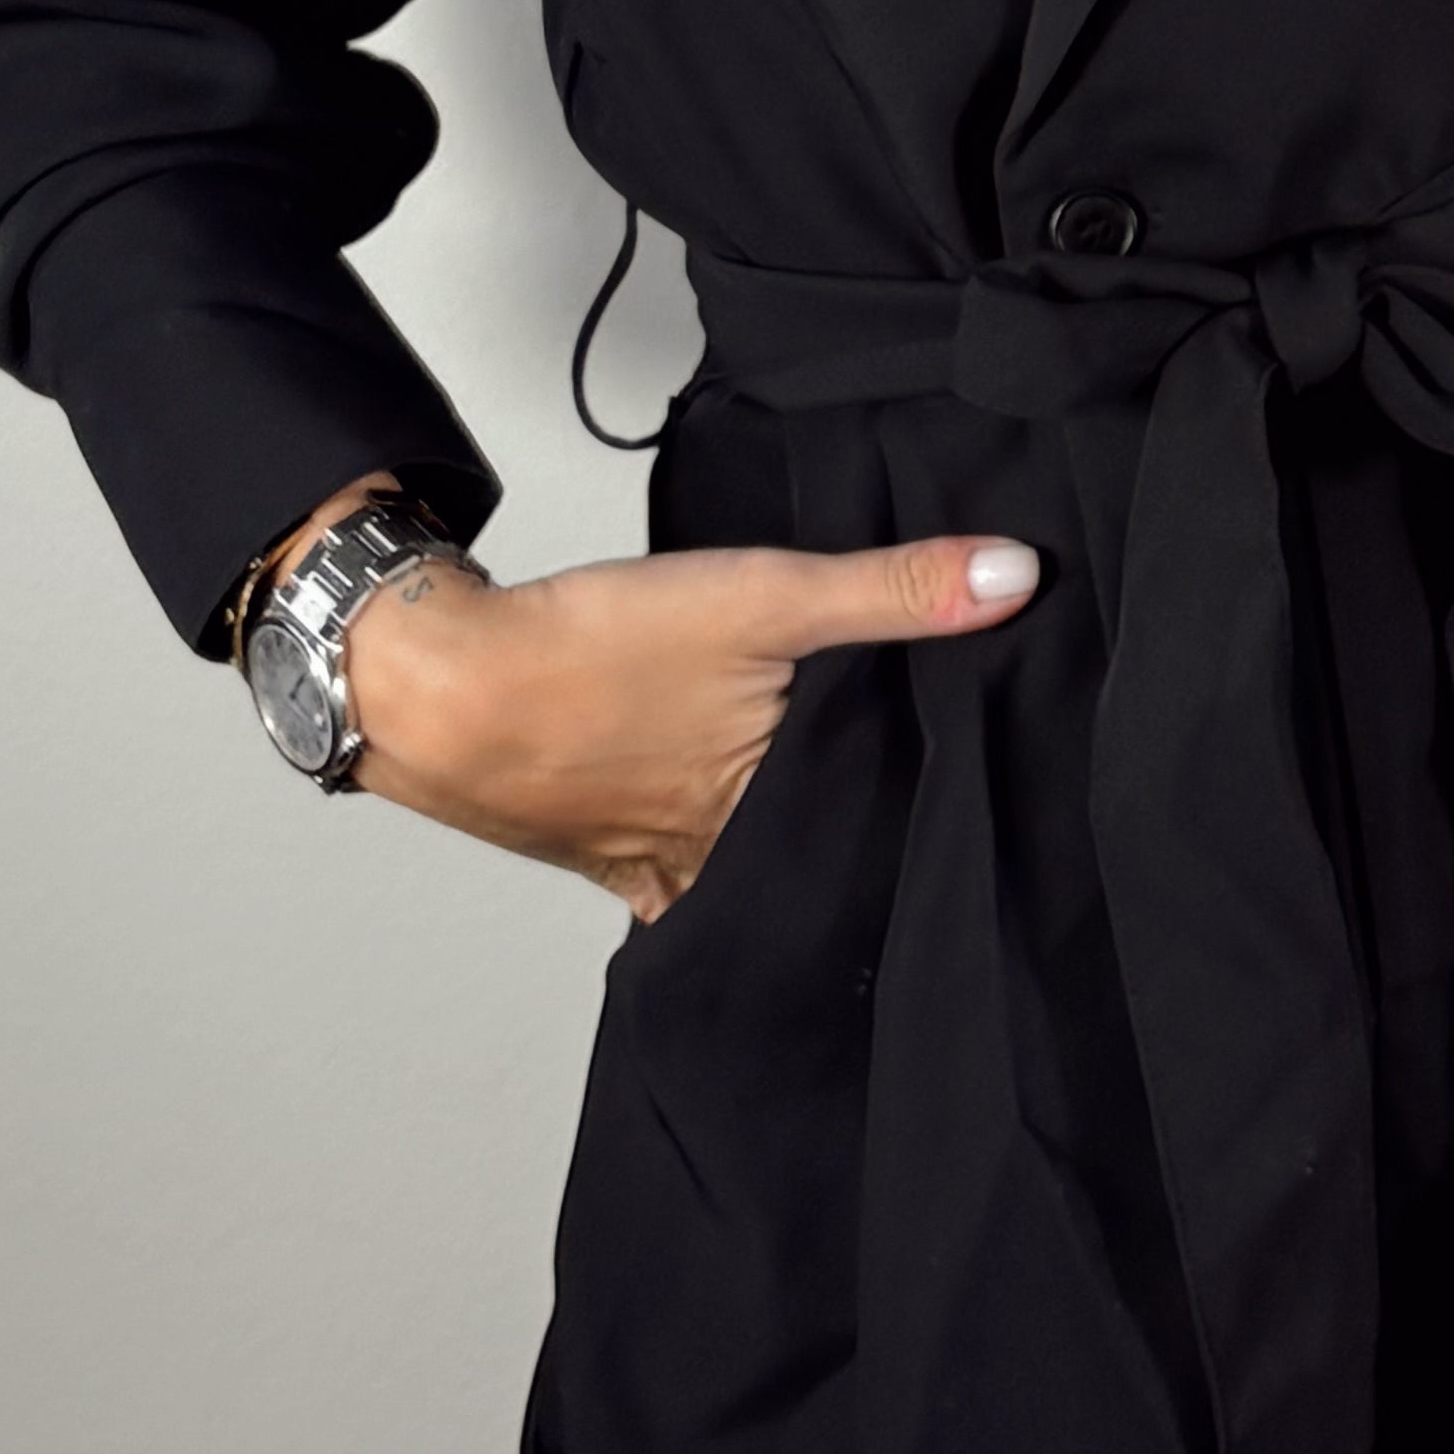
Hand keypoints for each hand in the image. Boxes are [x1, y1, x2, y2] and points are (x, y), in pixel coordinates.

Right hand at [334, 510, 1038, 916]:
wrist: (436, 686)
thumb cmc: (588, 652)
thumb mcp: (763, 596)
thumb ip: (893, 590)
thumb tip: (1017, 576)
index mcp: (766, 821)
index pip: (884, 831)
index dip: (935, 810)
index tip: (985, 793)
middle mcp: (715, 865)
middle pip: (817, 856)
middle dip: (866, 831)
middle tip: (920, 800)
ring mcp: (653, 867)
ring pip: (748, 868)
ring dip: (786, 843)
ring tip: (834, 806)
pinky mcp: (601, 852)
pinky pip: (676, 877)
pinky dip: (710, 860)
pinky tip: (728, 841)